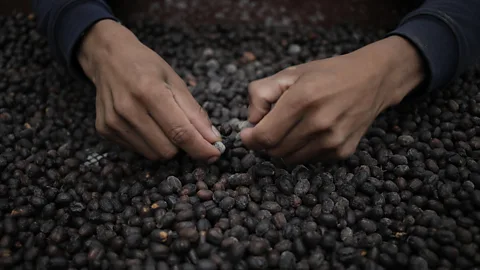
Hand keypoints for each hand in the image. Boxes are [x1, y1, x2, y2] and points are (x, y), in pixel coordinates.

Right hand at [78, 20, 221, 161]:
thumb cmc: (146, 66)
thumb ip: (194, 112)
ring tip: (162, 122)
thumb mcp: (175, 81)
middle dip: (183, 145)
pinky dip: (149, 143)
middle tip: (184, 130)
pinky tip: (145, 123)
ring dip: (166, 145)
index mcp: (149, 91)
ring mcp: (113, 121)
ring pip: (153, 154)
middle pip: (167, 150)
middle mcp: (128, 109)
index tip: (216, 154)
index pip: (180, 132)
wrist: (108, 57)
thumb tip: (213, 139)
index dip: (201, 148)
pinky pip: (137, 150)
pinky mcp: (104, 130)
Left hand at [240, 36, 424, 163]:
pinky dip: (301, 150)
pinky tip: (309, 132)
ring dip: (282, 148)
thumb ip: (261, 93)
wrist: (373, 79)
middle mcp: (319, 123)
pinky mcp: (342, 152)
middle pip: (275, 150)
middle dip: (265, 142)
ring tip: (290, 128)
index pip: (265, 136)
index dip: (250, 139)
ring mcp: (333, 141)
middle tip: (269, 127)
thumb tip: (252, 121)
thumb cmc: (327, 74)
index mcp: (303, 99)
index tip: (247, 134)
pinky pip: (309, 160)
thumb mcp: (290, 73)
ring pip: (290, 159)